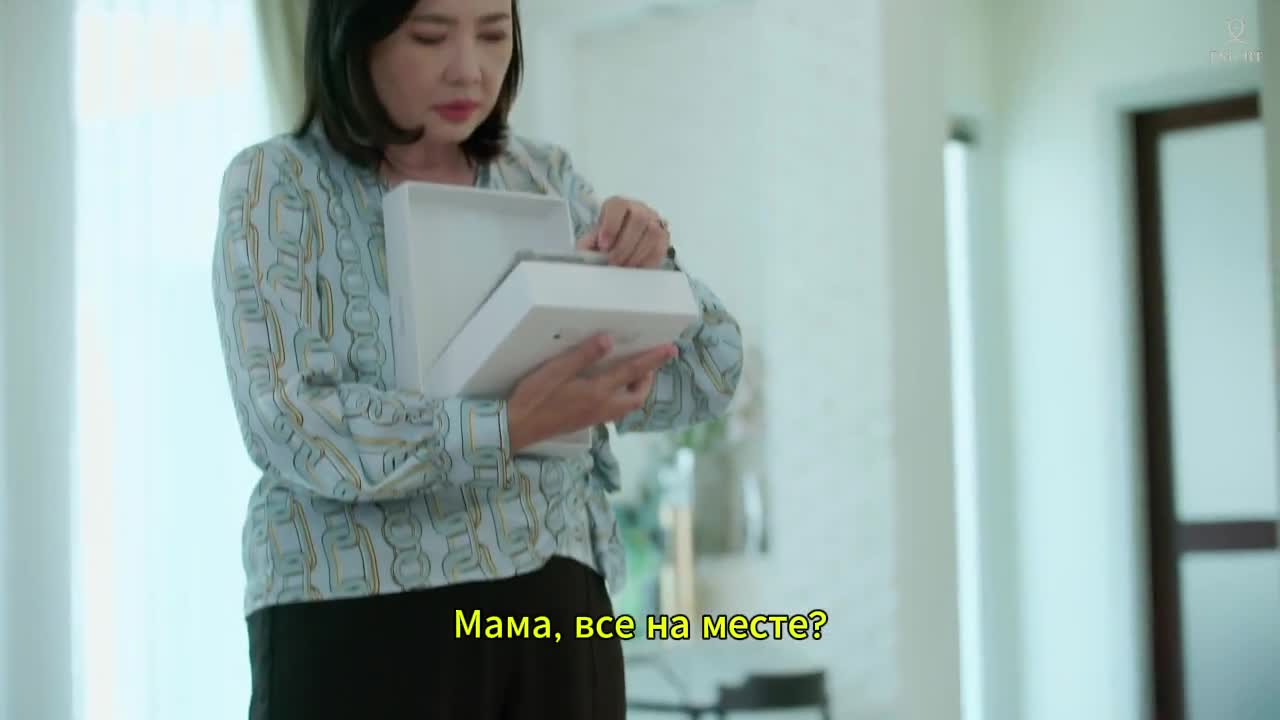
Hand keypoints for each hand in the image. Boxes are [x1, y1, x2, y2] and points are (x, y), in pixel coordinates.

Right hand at [507, 334, 676, 453]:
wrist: (516, 428)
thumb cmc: (533, 398)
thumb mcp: (555, 371)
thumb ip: (583, 355)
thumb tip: (608, 340)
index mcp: (597, 392)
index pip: (632, 372)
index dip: (652, 359)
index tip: (671, 349)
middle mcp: (601, 408)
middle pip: (637, 398)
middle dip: (648, 380)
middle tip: (648, 362)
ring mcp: (594, 418)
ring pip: (626, 406)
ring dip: (636, 390)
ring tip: (633, 372)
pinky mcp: (585, 422)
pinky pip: (614, 410)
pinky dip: (621, 397)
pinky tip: (610, 388)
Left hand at [577, 196, 669, 267]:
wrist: (620, 246)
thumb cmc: (606, 241)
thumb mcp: (592, 241)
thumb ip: (588, 244)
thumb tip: (586, 254)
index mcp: (618, 204)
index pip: (618, 206)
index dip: (611, 226)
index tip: (603, 245)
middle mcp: (638, 208)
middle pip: (639, 219)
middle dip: (624, 245)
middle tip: (613, 262)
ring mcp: (654, 221)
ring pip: (652, 233)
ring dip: (636, 254)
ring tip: (623, 267)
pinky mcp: (664, 237)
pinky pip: (660, 247)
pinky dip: (647, 261)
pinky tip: (636, 268)